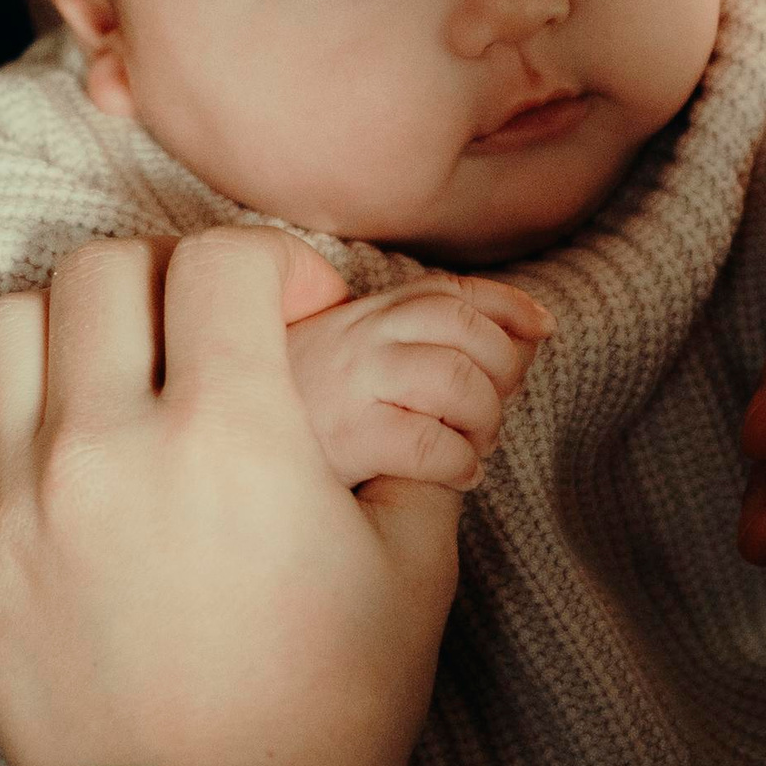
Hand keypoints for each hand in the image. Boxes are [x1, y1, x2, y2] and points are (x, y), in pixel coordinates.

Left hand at [0, 229, 466, 765]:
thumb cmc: (329, 708)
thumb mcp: (413, 567)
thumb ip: (409, 452)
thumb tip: (397, 391)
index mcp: (230, 434)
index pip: (221, 259)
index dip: (271, 263)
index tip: (293, 308)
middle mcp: (108, 448)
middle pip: (101, 269)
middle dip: (164, 277)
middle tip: (199, 331)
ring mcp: (20, 508)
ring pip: (2, 330)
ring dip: (61, 329)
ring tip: (104, 375)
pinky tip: (10, 453)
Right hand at [285, 273, 550, 491]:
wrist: (220, 431)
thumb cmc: (297, 405)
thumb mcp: (349, 353)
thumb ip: (419, 338)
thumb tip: (521, 336)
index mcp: (365, 314)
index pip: (450, 291)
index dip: (508, 305)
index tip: (545, 326)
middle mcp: (361, 337)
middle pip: (466, 331)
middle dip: (504, 370)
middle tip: (497, 411)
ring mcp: (353, 383)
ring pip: (457, 381)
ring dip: (486, 419)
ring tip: (478, 446)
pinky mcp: (347, 437)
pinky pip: (430, 444)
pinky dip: (460, 462)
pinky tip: (460, 474)